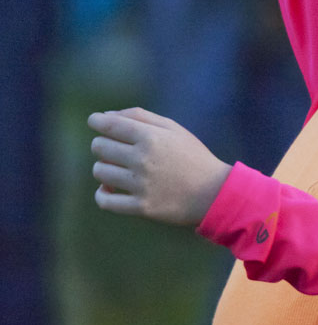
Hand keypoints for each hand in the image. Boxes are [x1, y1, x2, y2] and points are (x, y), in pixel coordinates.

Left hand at [88, 108, 231, 225]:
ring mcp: (141, 185)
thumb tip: (104, 116)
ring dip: (104, 169)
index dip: (96, 121)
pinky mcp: (142, 207)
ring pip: (100, 172)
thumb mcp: (173, 129)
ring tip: (118, 170)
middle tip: (115, 149)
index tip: (95, 122)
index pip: (109, 125)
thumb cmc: (192, 156)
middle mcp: (143, 160)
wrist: (215, 193)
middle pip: (99, 147)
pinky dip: (102, 195)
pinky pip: (105, 201)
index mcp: (151, 137)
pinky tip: (109, 190)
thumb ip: (140, 116)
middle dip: (102, 145)